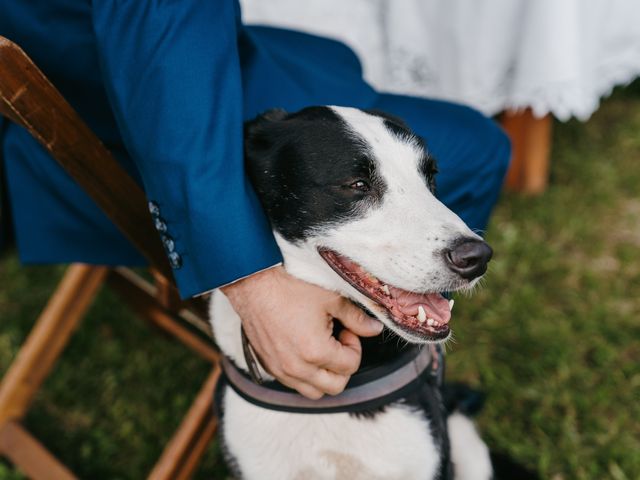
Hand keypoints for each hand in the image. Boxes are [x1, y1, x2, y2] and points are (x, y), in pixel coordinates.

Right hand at [221, 265, 382, 398]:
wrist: (254, 284)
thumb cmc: (291, 288)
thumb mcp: (331, 299)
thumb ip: (357, 318)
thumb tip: (376, 329)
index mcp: (316, 352)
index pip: (350, 366)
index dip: (355, 347)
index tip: (346, 330)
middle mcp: (297, 368)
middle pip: (335, 386)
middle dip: (343, 366)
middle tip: (338, 342)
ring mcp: (280, 370)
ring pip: (313, 392)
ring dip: (324, 376)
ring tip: (322, 349)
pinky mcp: (268, 367)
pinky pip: (293, 384)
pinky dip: (305, 375)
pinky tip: (304, 351)